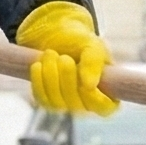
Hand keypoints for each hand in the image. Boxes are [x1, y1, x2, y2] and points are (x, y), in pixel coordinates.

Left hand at [15, 0, 118, 116]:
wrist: (56, 37)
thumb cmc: (80, 43)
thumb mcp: (92, 46)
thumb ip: (94, 62)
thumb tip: (90, 85)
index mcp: (107, 91)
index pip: (105, 107)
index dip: (94, 98)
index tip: (84, 80)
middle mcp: (87, 103)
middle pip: (77, 105)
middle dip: (68, 78)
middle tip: (64, 57)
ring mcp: (66, 105)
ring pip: (57, 102)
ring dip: (51, 76)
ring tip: (51, 54)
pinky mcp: (47, 101)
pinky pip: (42, 98)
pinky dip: (39, 80)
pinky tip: (38, 64)